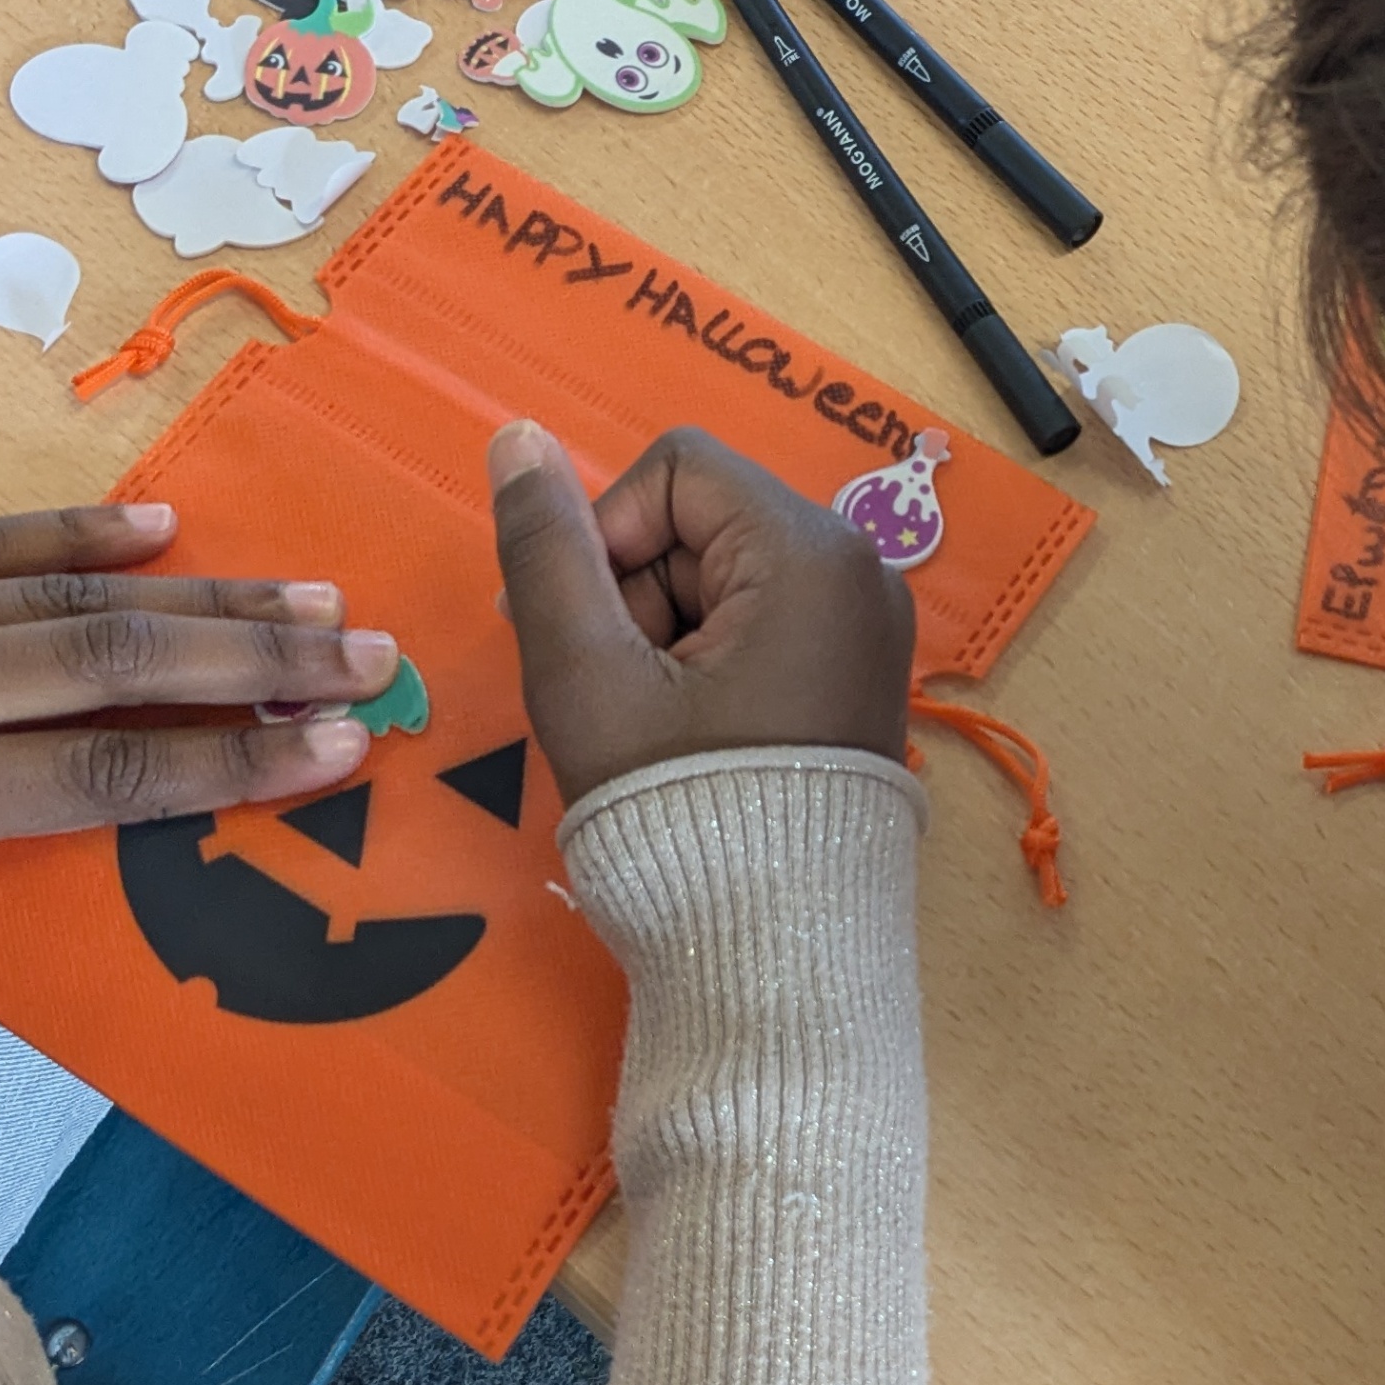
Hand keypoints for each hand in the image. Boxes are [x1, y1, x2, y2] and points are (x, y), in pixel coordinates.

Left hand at [0, 504, 391, 1133]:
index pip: (95, 775)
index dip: (220, 762)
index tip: (328, 746)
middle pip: (108, 666)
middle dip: (251, 660)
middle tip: (365, 652)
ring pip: (65, 597)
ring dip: (198, 595)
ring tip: (309, 593)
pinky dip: (76, 531)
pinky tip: (166, 524)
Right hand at [488, 421, 914, 801]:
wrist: (767, 951)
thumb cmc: (672, 806)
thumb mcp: (584, 671)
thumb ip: (545, 547)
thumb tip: (516, 433)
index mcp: (810, 553)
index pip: (675, 469)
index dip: (606, 534)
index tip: (584, 629)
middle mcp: (862, 571)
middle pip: (703, 520)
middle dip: (635, 592)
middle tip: (612, 688)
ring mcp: (868, 626)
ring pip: (724, 574)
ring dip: (663, 630)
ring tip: (650, 721)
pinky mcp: (858, 674)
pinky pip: (762, 622)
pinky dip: (705, 660)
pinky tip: (686, 731)